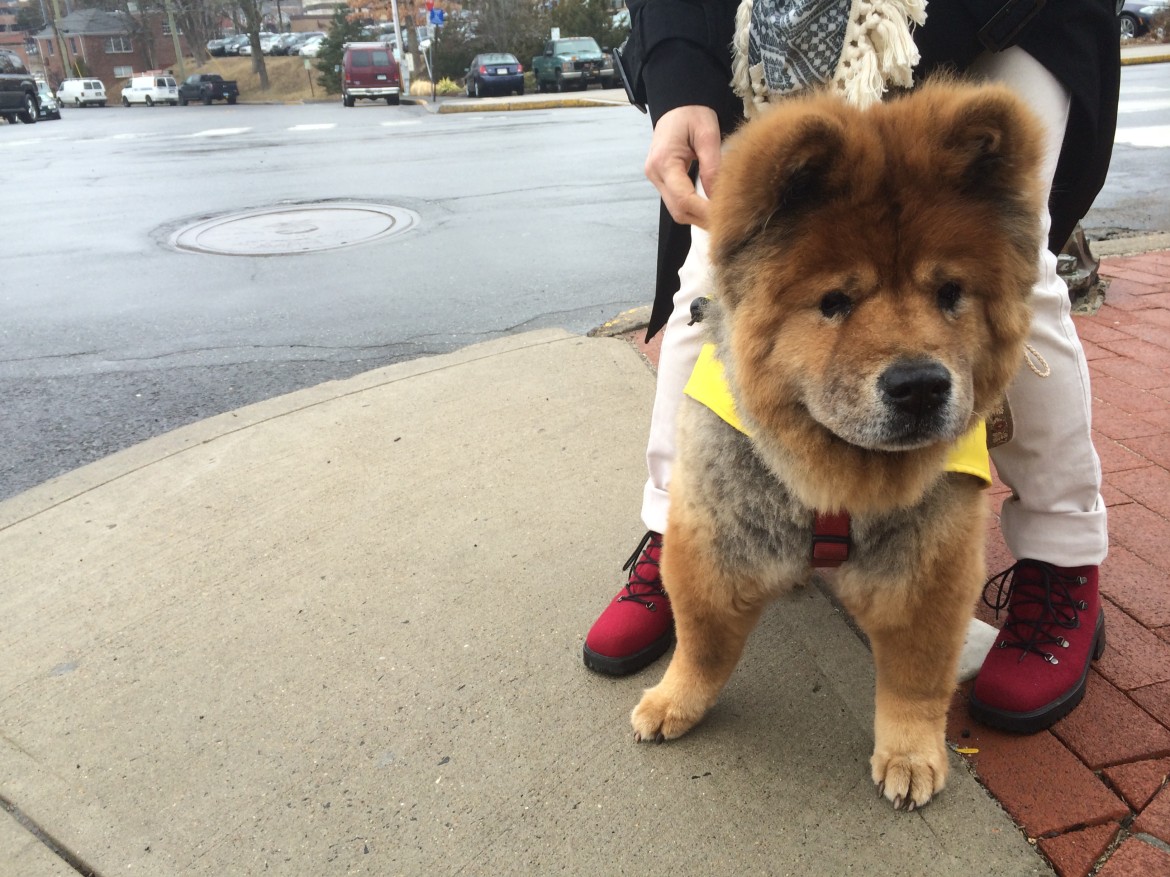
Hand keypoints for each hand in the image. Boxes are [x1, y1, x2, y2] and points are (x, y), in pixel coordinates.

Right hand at [644, 105, 721, 227]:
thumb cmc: (692, 113)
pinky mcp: (661, 179)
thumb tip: (717, 197)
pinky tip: (708, 207)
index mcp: (664, 162)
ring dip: (697, 217)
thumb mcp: (708, 134)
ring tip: (719, 216)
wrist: (677, 104)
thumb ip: (712, 166)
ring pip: (676, 210)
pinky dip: (692, 208)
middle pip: (678, 210)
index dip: (704, 212)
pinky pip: (676, 201)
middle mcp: (655, 173)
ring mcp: (655, 178)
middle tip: (726, 222)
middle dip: (702, 219)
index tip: (725, 216)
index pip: (683, 199)